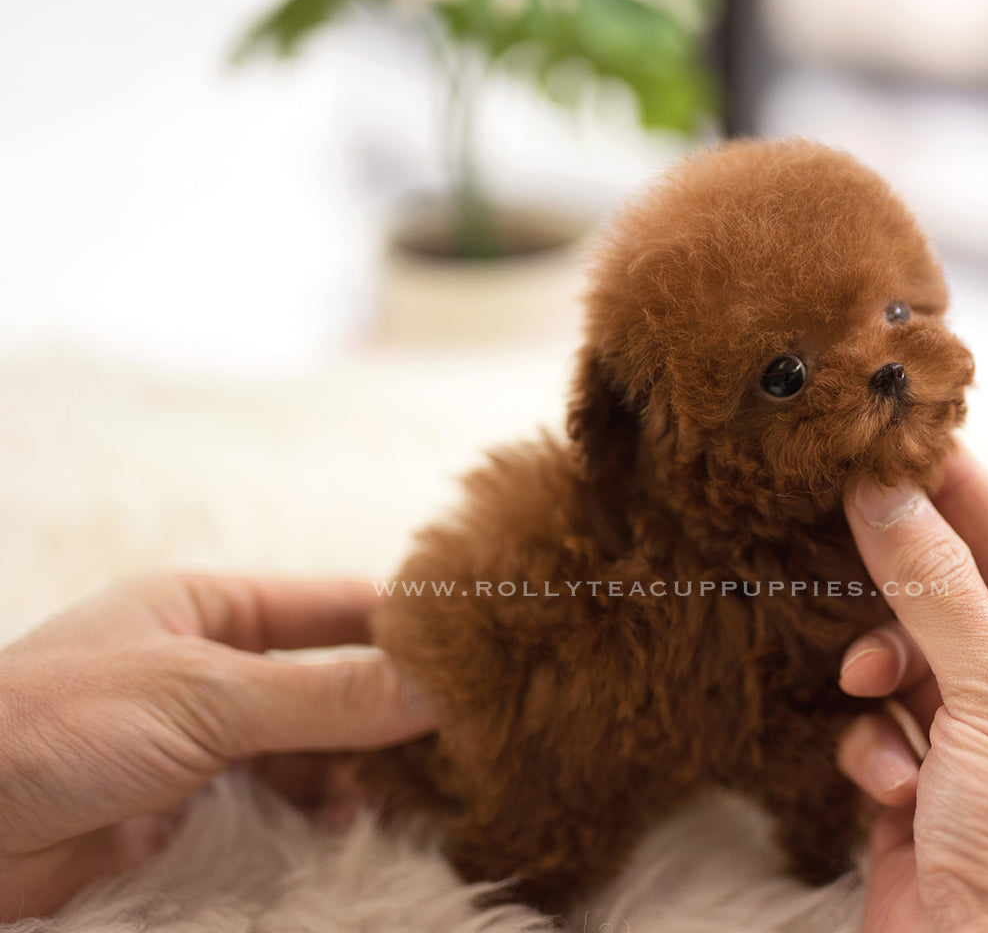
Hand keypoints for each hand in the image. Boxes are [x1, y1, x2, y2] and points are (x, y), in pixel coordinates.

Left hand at [0, 573, 434, 918]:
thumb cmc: (52, 728)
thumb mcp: (202, 698)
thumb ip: (324, 695)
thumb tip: (442, 686)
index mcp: (209, 607)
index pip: (339, 604)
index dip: (413, 623)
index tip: (492, 649)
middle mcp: (213, 667)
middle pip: (335, 680)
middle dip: (396, 708)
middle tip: (474, 739)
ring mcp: (202, 742)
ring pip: (315, 748)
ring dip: (364, 770)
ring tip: (424, 793)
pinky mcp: (188, 811)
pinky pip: (279, 804)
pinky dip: (322, 814)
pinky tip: (354, 827)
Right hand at [838, 448, 987, 932]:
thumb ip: (940, 591)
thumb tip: (887, 491)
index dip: (963, 493)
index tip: (902, 434)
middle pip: (957, 604)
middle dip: (905, 587)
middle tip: (845, 516)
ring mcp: (980, 756)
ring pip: (906, 665)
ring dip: (881, 674)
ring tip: (873, 692)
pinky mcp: (922, 798)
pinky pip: (880, 733)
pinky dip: (873, 750)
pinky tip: (890, 790)